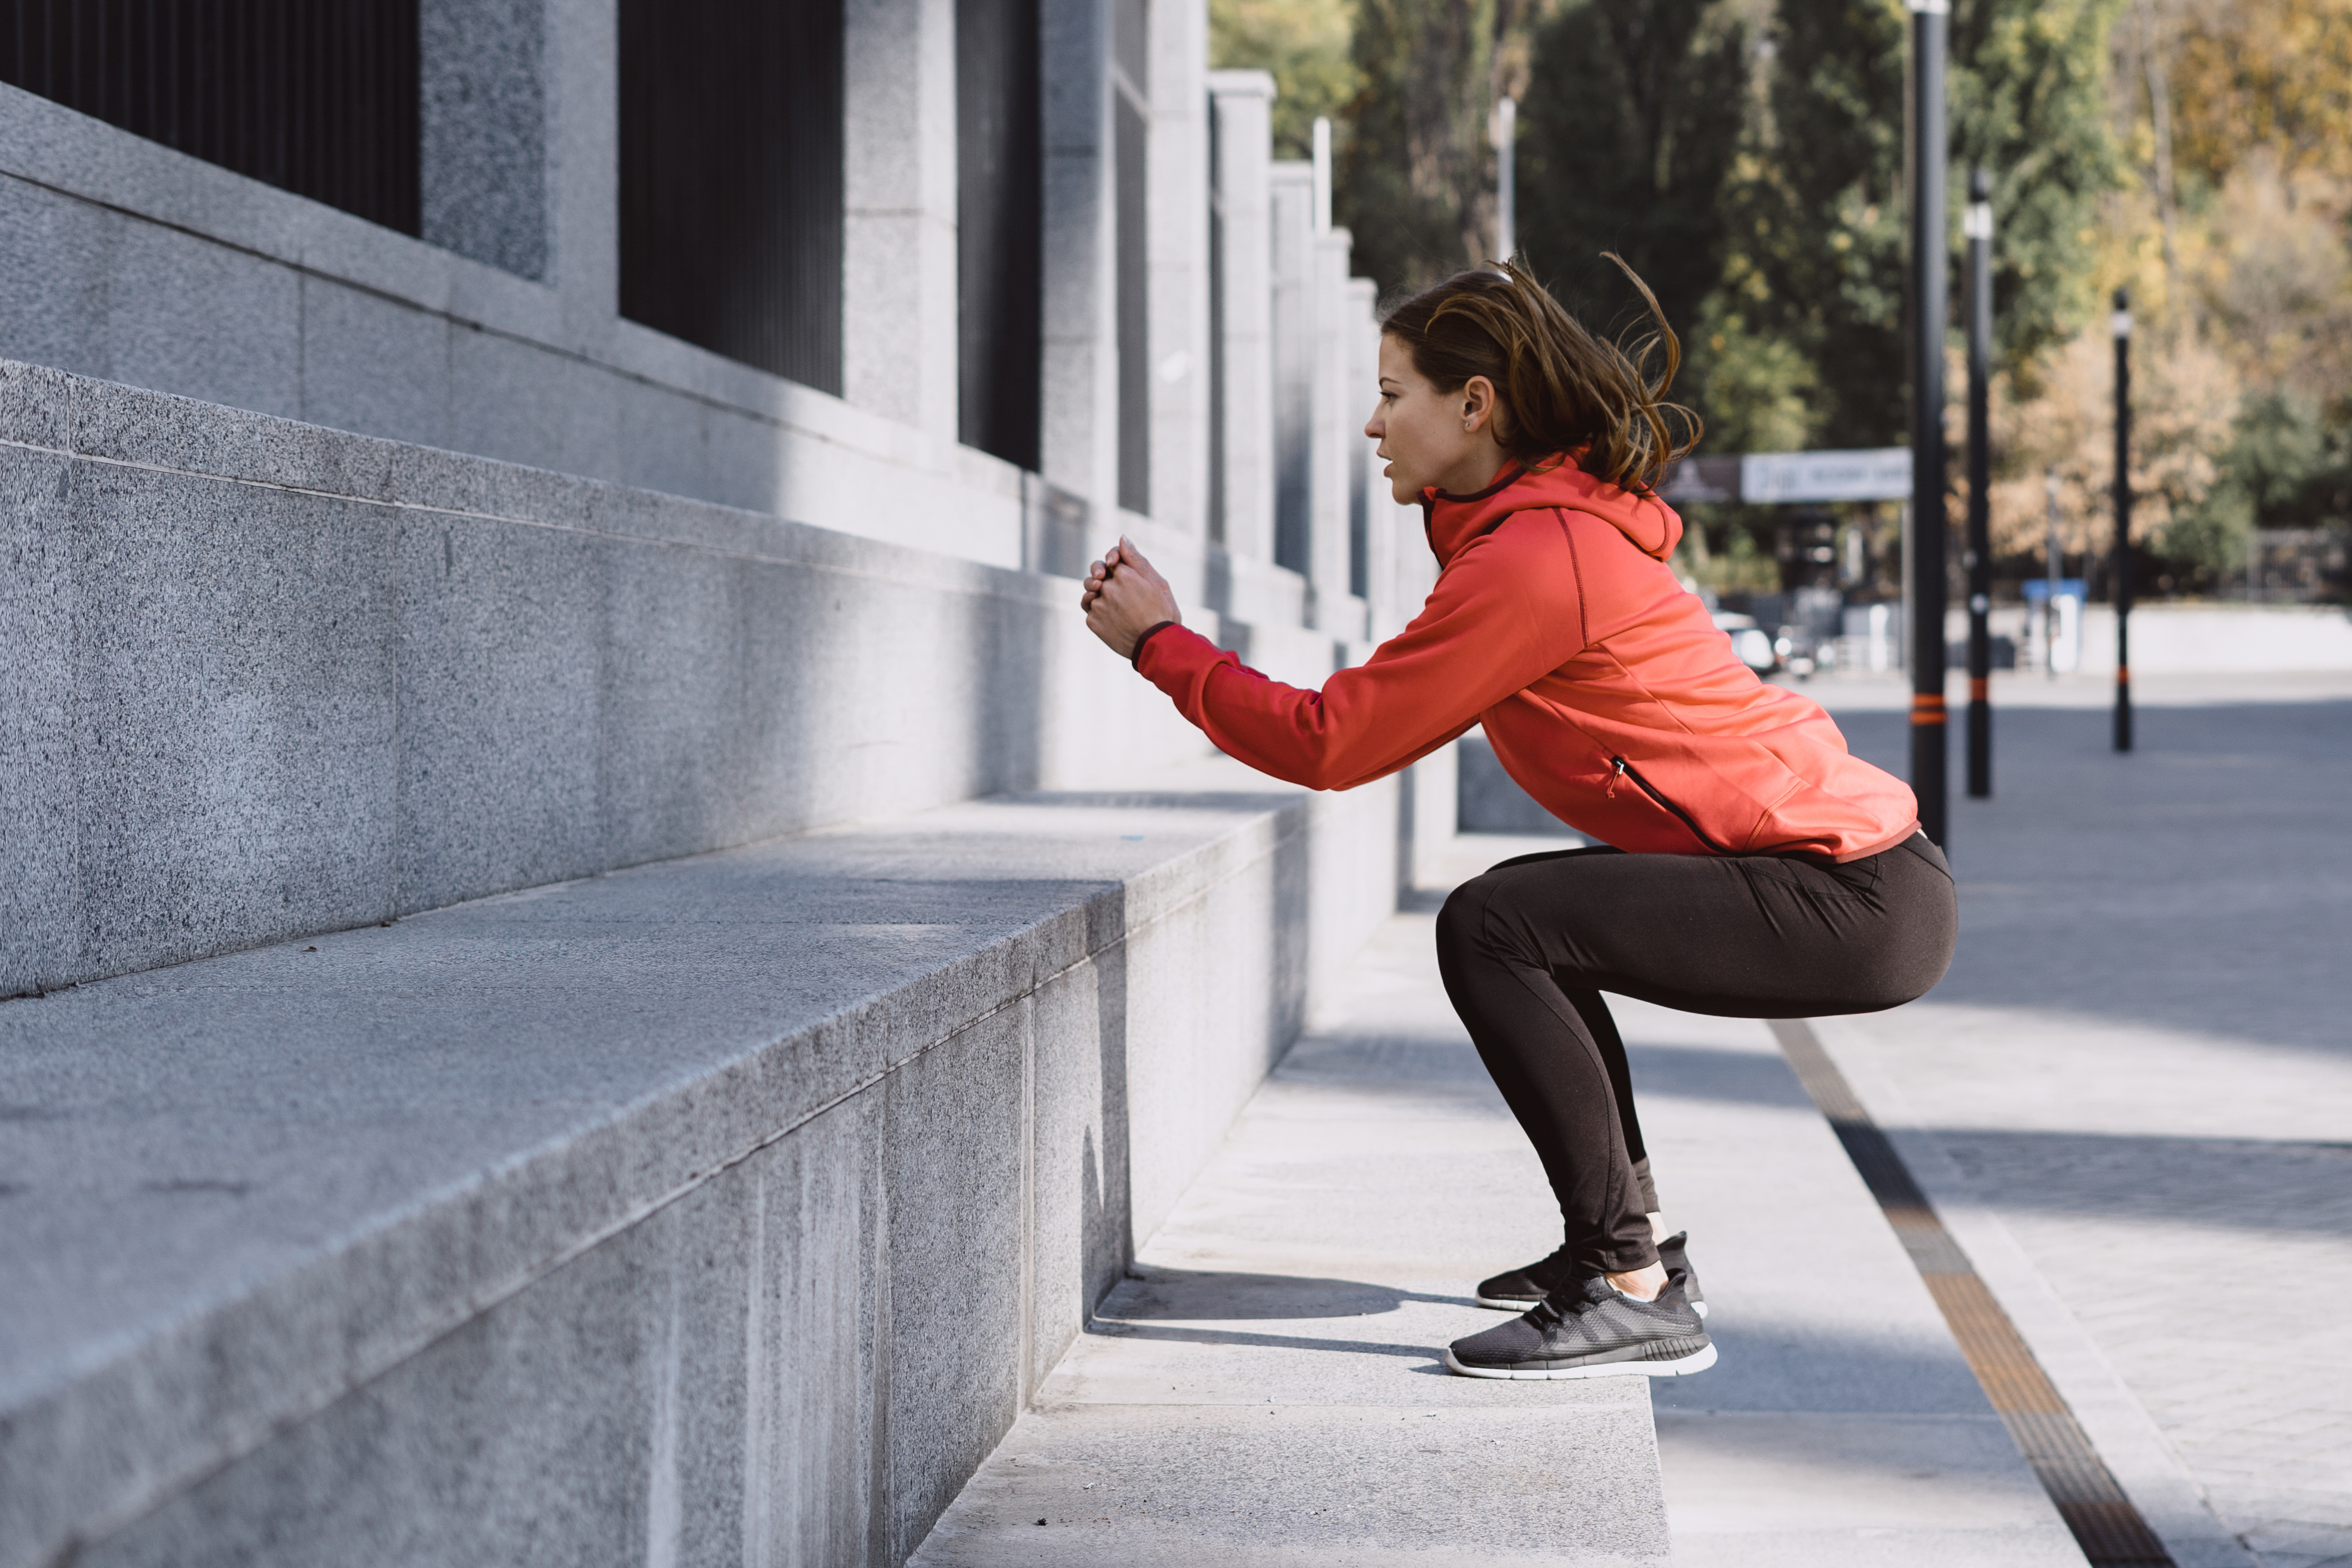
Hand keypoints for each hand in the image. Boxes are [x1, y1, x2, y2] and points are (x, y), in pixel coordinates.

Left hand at [1081, 538, 1181, 658]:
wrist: (1156, 645)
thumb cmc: (1162, 612)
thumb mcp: (1156, 582)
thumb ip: (1136, 559)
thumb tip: (1122, 538)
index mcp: (1125, 575)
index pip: (1111, 561)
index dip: (1114, 565)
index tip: (1117, 570)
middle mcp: (1108, 588)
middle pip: (1096, 576)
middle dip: (1102, 579)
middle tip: (1112, 589)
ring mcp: (1099, 606)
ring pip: (1090, 594)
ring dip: (1097, 596)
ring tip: (1114, 607)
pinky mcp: (1093, 622)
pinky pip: (1090, 612)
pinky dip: (1098, 614)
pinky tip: (1113, 621)